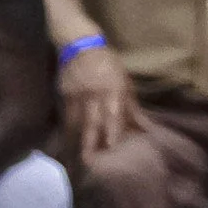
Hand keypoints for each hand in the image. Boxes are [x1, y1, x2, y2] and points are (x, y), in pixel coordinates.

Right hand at [60, 42, 138, 165]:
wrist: (80, 46)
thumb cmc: (109, 64)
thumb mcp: (125, 82)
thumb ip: (132, 107)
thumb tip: (143, 127)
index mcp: (112, 91)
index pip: (113, 115)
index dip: (112, 131)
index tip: (111, 147)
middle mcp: (94, 96)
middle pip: (92, 122)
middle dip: (90, 141)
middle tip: (88, 160)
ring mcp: (77, 96)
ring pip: (77, 122)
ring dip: (76, 140)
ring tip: (74, 157)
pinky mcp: (64, 96)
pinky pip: (66, 116)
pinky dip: (67, 129)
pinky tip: (66, 141)